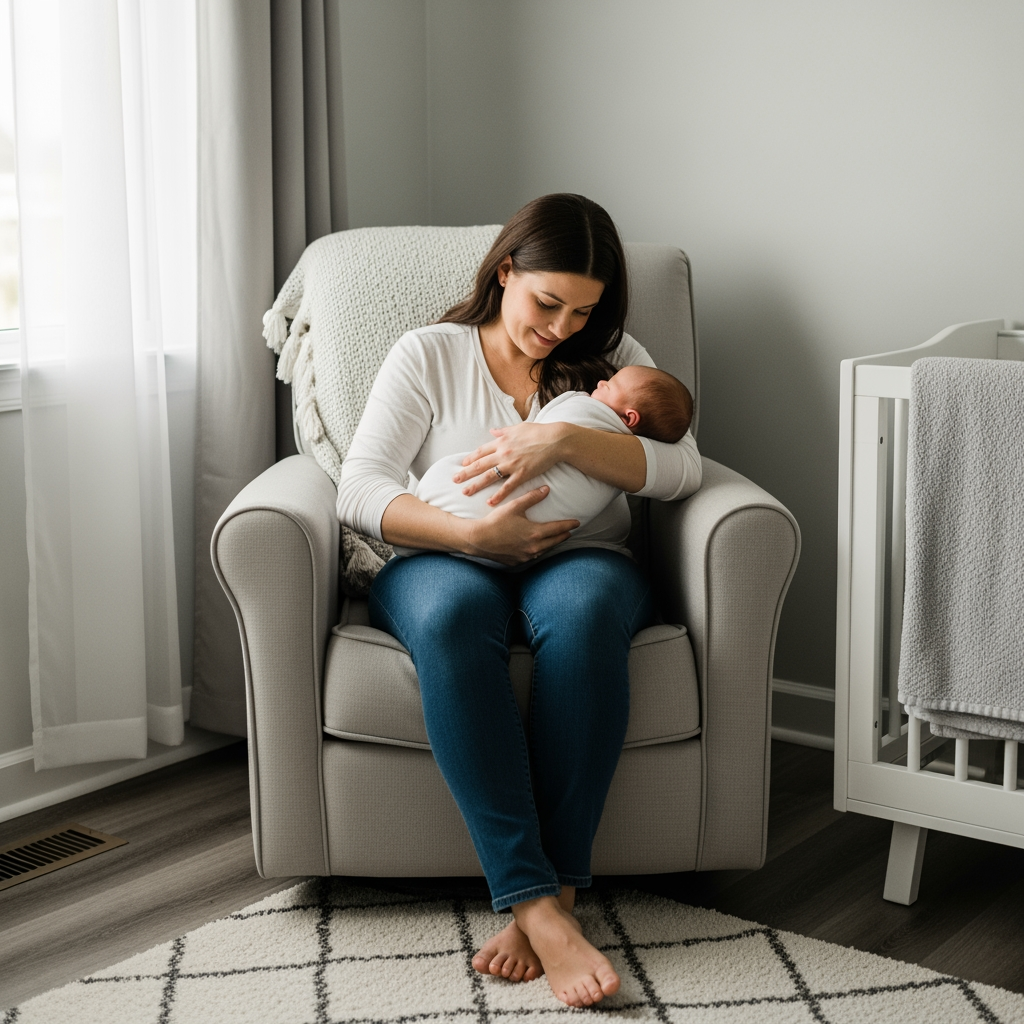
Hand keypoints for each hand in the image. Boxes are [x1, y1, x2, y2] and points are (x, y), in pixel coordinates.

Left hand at [454, 421, 571, 505]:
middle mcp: (503, 453)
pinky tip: (490, 502)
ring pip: (489, 476)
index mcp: (502, 441)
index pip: (481, 451)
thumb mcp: (518, 427)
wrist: (556, 440)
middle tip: (455, 480)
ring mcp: (512, 464)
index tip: (462, 464)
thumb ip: (504, 431)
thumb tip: (493, 431)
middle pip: (480, 464)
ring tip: (465, 492)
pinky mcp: (523, 474)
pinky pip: (508, 487)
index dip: (471, 458)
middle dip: (466, 473)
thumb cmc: (538, 431)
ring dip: (476, 485)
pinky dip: (498, 495)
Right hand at [464, 485, 578, 564]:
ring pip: (544, 550)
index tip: (577, 522)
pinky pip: (532, 556)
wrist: (479, 539)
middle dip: (563, 536)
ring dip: (551, 544)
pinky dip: (538, 551)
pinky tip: (537, 547)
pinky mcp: (517, 561)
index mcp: (536, 533)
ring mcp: (525, 556)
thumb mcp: (514, 506)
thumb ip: (532, 498)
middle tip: (570, 531)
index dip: (569, 525)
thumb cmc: (496, 521)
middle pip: (554, 541)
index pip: (558, 529)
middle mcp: (534, 547)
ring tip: (556, 539)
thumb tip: (546, 489)